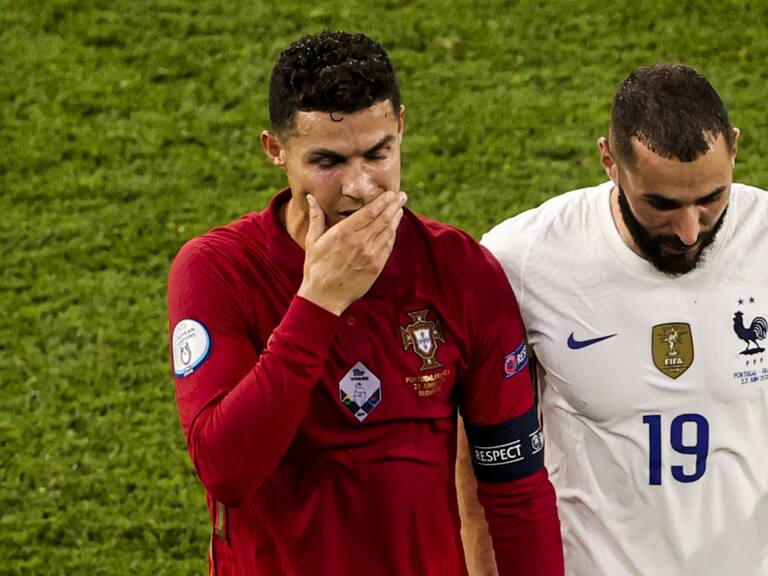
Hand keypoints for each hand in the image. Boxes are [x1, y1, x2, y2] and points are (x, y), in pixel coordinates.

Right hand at [297, 190, 406, 315]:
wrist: (324, 296)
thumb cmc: (316, 268)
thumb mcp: (313, 240)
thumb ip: (316, 217)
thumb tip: (311, 198)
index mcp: (344, 232)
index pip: (370, 211)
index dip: (382, 201)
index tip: (390, 193)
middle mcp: (360, 241)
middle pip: (383, 218)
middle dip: (394, 205)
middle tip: (402, 196)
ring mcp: (370, 254)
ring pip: (388, 231)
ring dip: (396, 218)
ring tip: (400, 209)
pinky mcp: (376, 266)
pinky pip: (388, 246)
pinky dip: (393, 235)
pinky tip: (394, 228)